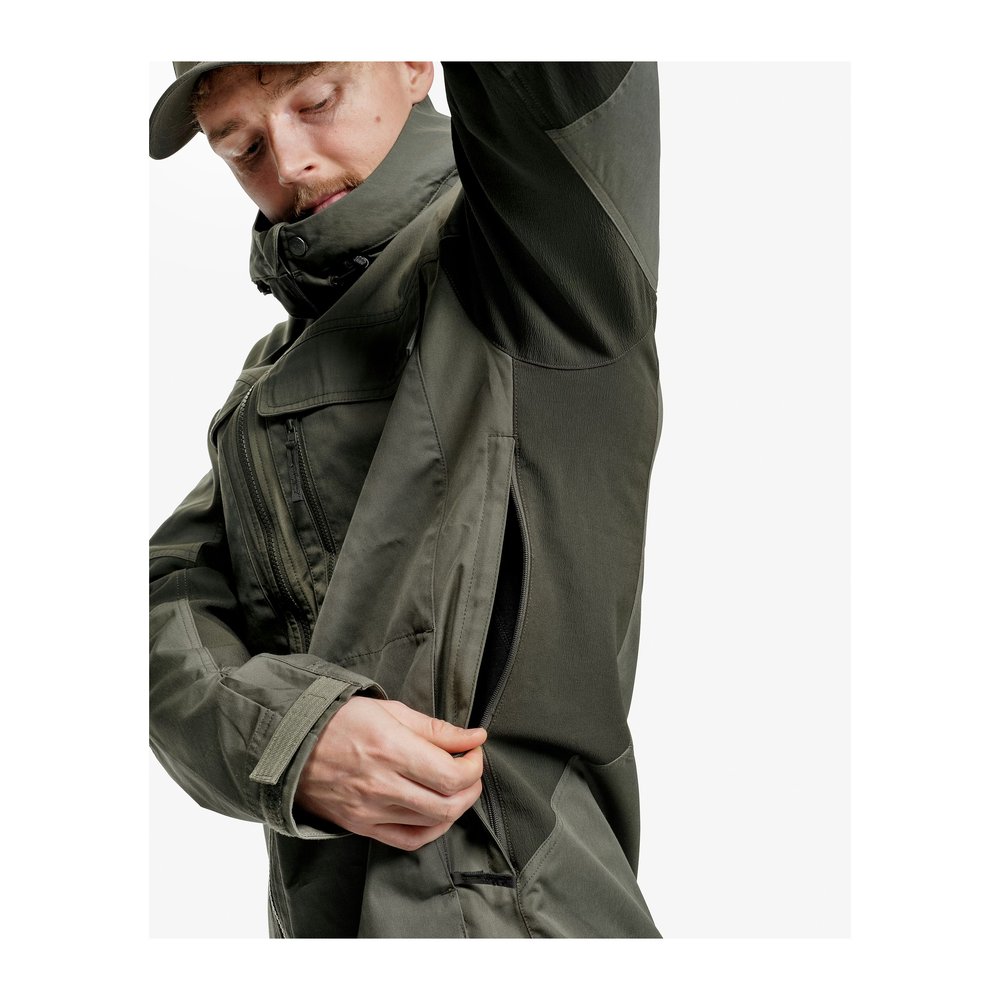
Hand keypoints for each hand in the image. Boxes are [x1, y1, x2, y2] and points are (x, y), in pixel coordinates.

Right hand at [294, 698, 486, 850]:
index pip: (451, 774)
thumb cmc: (339, 720)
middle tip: (470, 767)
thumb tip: (474, 737)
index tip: (474, 749)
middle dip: (471, 786)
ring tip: (456, 786)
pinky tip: (437, 812)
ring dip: (456, 806)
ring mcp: (370, 810)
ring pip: (432, 824)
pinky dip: (432, 830)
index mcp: (390, 749)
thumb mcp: (389, 710)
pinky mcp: (361, 826)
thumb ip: (435, 729)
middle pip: (448, 803)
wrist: (290, 745)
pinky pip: (408, 840)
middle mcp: (382, 785)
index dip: (474, 765)